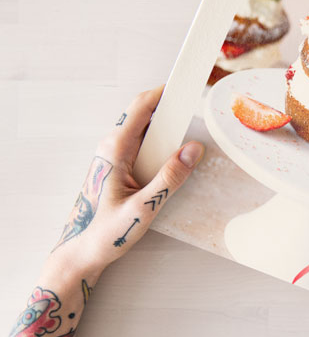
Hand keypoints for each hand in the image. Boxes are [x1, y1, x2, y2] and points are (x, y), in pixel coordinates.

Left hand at [8, 85, 202, 336]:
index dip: (165, 91)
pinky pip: (144, 145)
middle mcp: (112, 147)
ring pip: (145, 129)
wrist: (81, 253)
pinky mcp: (120, 166)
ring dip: (168, 128)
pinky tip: (176, 158)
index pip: (141, 106)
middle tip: (199, 108)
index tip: (187, 83)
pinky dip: (162, 143)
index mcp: (115, 149)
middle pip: (145, 113)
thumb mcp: (144, 208)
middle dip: (172, 107)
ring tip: (192, 135)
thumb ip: (170, 178)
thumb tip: (193, 149)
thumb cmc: (106, 233)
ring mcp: (114, 156)